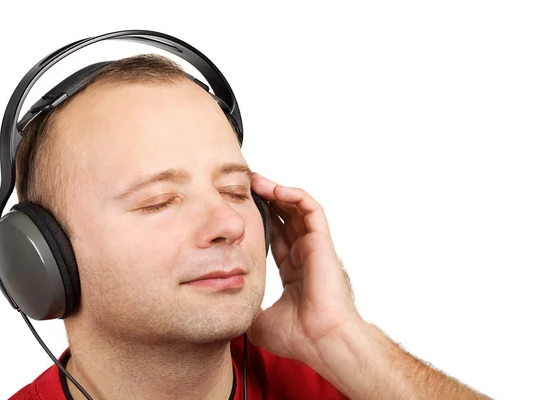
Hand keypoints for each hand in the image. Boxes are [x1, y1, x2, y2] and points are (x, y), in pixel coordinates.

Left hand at [247, 172, 364, 365]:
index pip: (276, 237)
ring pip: (297, 209)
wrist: (321, 342)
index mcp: (293, 271)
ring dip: (278, 192)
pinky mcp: (322, 242)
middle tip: (247, 186)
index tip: (242, 209)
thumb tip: (225, 306)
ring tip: (257, 181)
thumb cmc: (299, 336)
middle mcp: (305, 256)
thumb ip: (246, 306)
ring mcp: (314, 248)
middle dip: (266, 199)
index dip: (260, 221)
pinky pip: (311, 210)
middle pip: (285, 218)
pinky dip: (295, 196)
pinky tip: (276, 190)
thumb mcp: (259, 319)